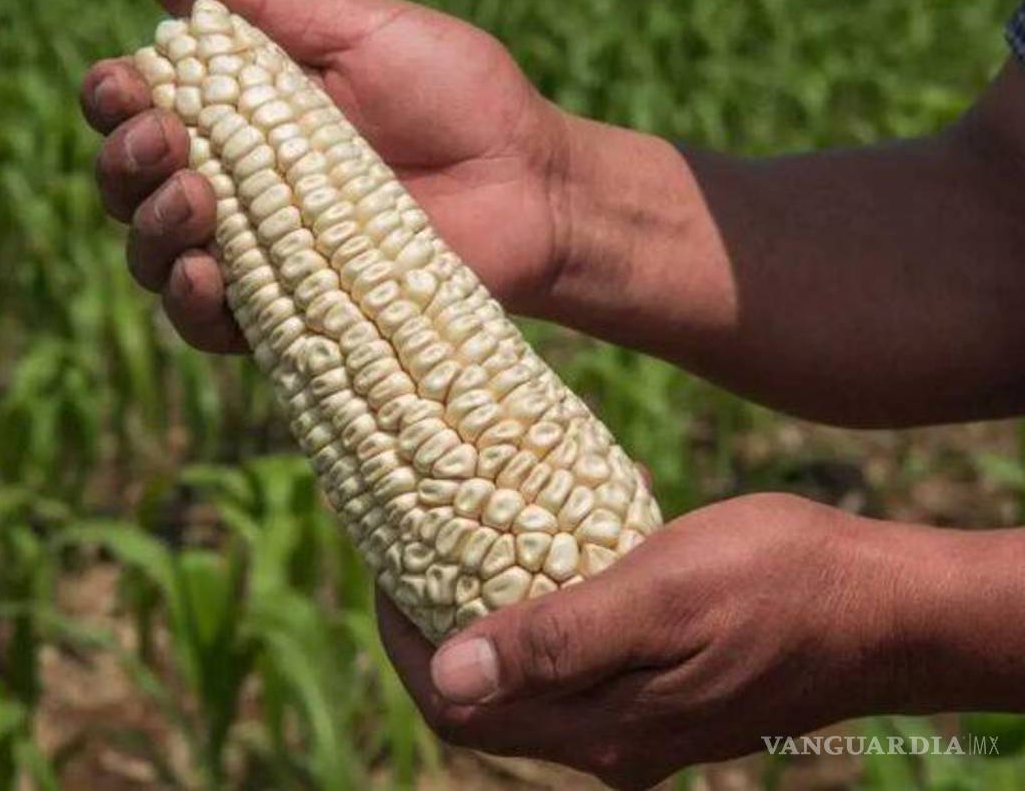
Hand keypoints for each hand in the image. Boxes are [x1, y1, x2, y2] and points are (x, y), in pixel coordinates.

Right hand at [80, 0, 569, 352]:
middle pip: (131, 187)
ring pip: (155, 258)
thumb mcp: (363, 29)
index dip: (114, 99)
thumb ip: (265, 4)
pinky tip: (207, 275)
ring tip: (199, 202)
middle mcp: (237, 186)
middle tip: (169, 143)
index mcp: (242, 113)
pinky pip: (213, 326)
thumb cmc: (460, 99)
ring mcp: (261, 255)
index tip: (126, 85)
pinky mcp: (292, 316)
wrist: (531, 186)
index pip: (142, 109)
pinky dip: (193, 306)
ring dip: (150, 230)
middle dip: (124, 163)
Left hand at [376, 493, 906, 789]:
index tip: (384, 562)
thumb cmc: (780, 584)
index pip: (455, 702)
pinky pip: (582, 657)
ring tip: (485, 531)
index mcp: (598, 726)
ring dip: (498, 607)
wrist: (887, 610)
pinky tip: (570, 542)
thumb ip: (555, 641)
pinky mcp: (668, 692)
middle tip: (423, 538)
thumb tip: (446, 672)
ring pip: (532, 673)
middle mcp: (609, 739)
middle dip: (441, 619)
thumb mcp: (660, 595)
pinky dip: (555, 606)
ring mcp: (641, 720)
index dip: (404, 639)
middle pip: (485, 692)